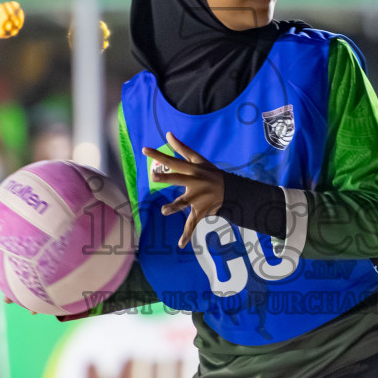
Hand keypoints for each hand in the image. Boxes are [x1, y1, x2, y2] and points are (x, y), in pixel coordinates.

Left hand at [143, 133, 224, 248]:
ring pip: (183, 203)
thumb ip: (182, 148)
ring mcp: (198, 198)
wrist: (232, 191)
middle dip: (166, 178)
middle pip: (178, 179)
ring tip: (164, 210)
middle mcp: (195, 183)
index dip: (159, 155)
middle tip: (154, 176)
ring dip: (173, 207)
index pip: (173, 161)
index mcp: (192, 170)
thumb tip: (167, 134)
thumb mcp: (199, 160)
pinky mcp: (201, 211)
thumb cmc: (211, 173)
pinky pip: (192, 224)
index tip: (144, 150)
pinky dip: (187, 235)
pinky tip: (180, 244)